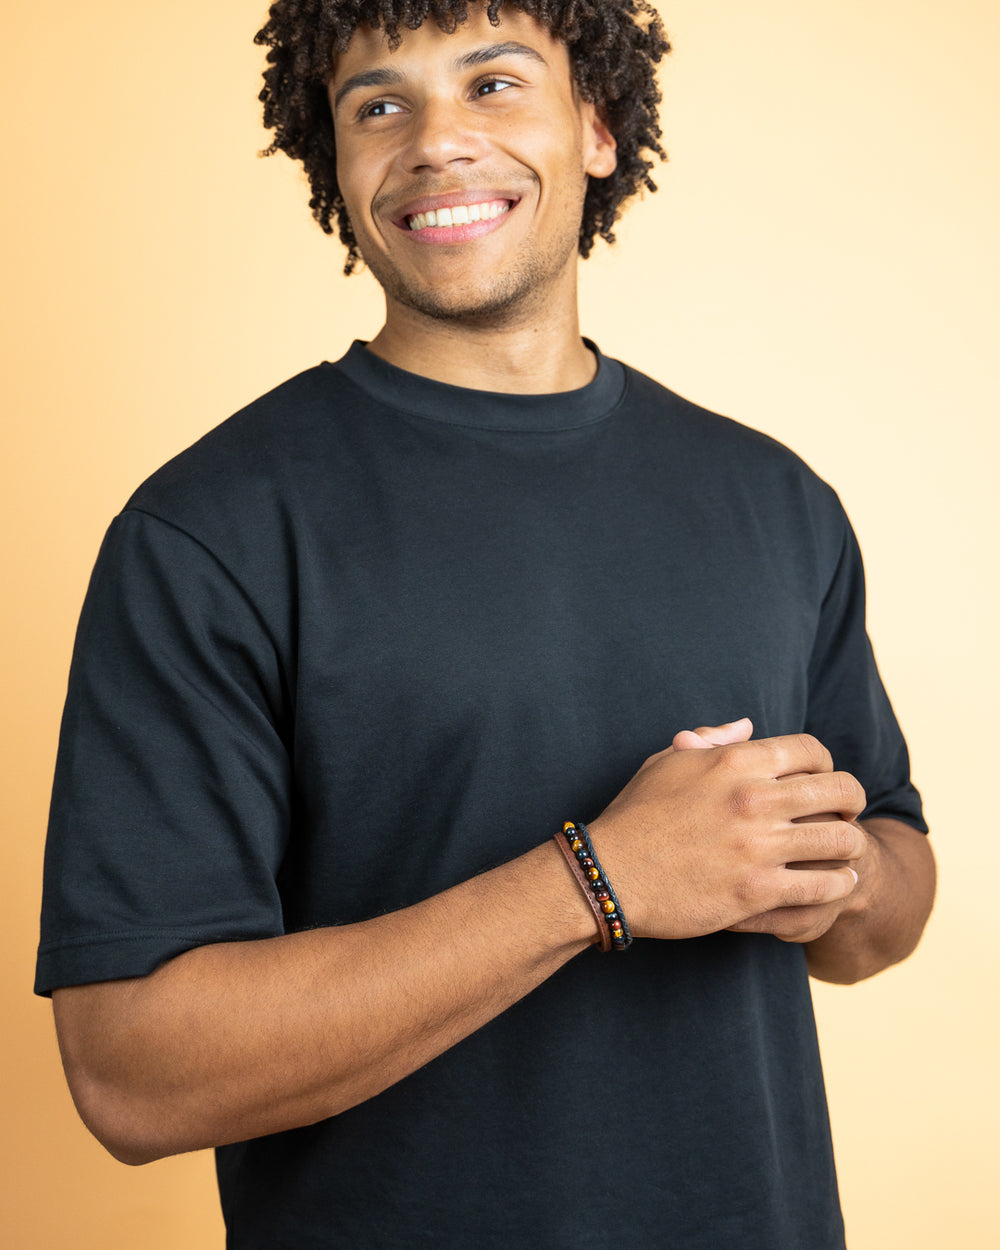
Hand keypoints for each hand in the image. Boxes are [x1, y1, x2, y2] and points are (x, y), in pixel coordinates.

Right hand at [588, 722, 865, 941]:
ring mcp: (759, 847)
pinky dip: (839, 884)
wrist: (609, 874)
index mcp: (735, 762)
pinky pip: (825, 886)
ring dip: (850, 845)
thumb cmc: (635, 816)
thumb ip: (711, 742)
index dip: (825, 764)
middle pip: (839, 791)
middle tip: (845, 815)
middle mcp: (754, 799)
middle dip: (850, 802)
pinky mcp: (758, 891)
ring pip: (842, 840)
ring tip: (846, 852)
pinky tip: (837, 883)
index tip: (823, 779)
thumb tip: (747, 726)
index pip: (810, 751)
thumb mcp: (666, 764)